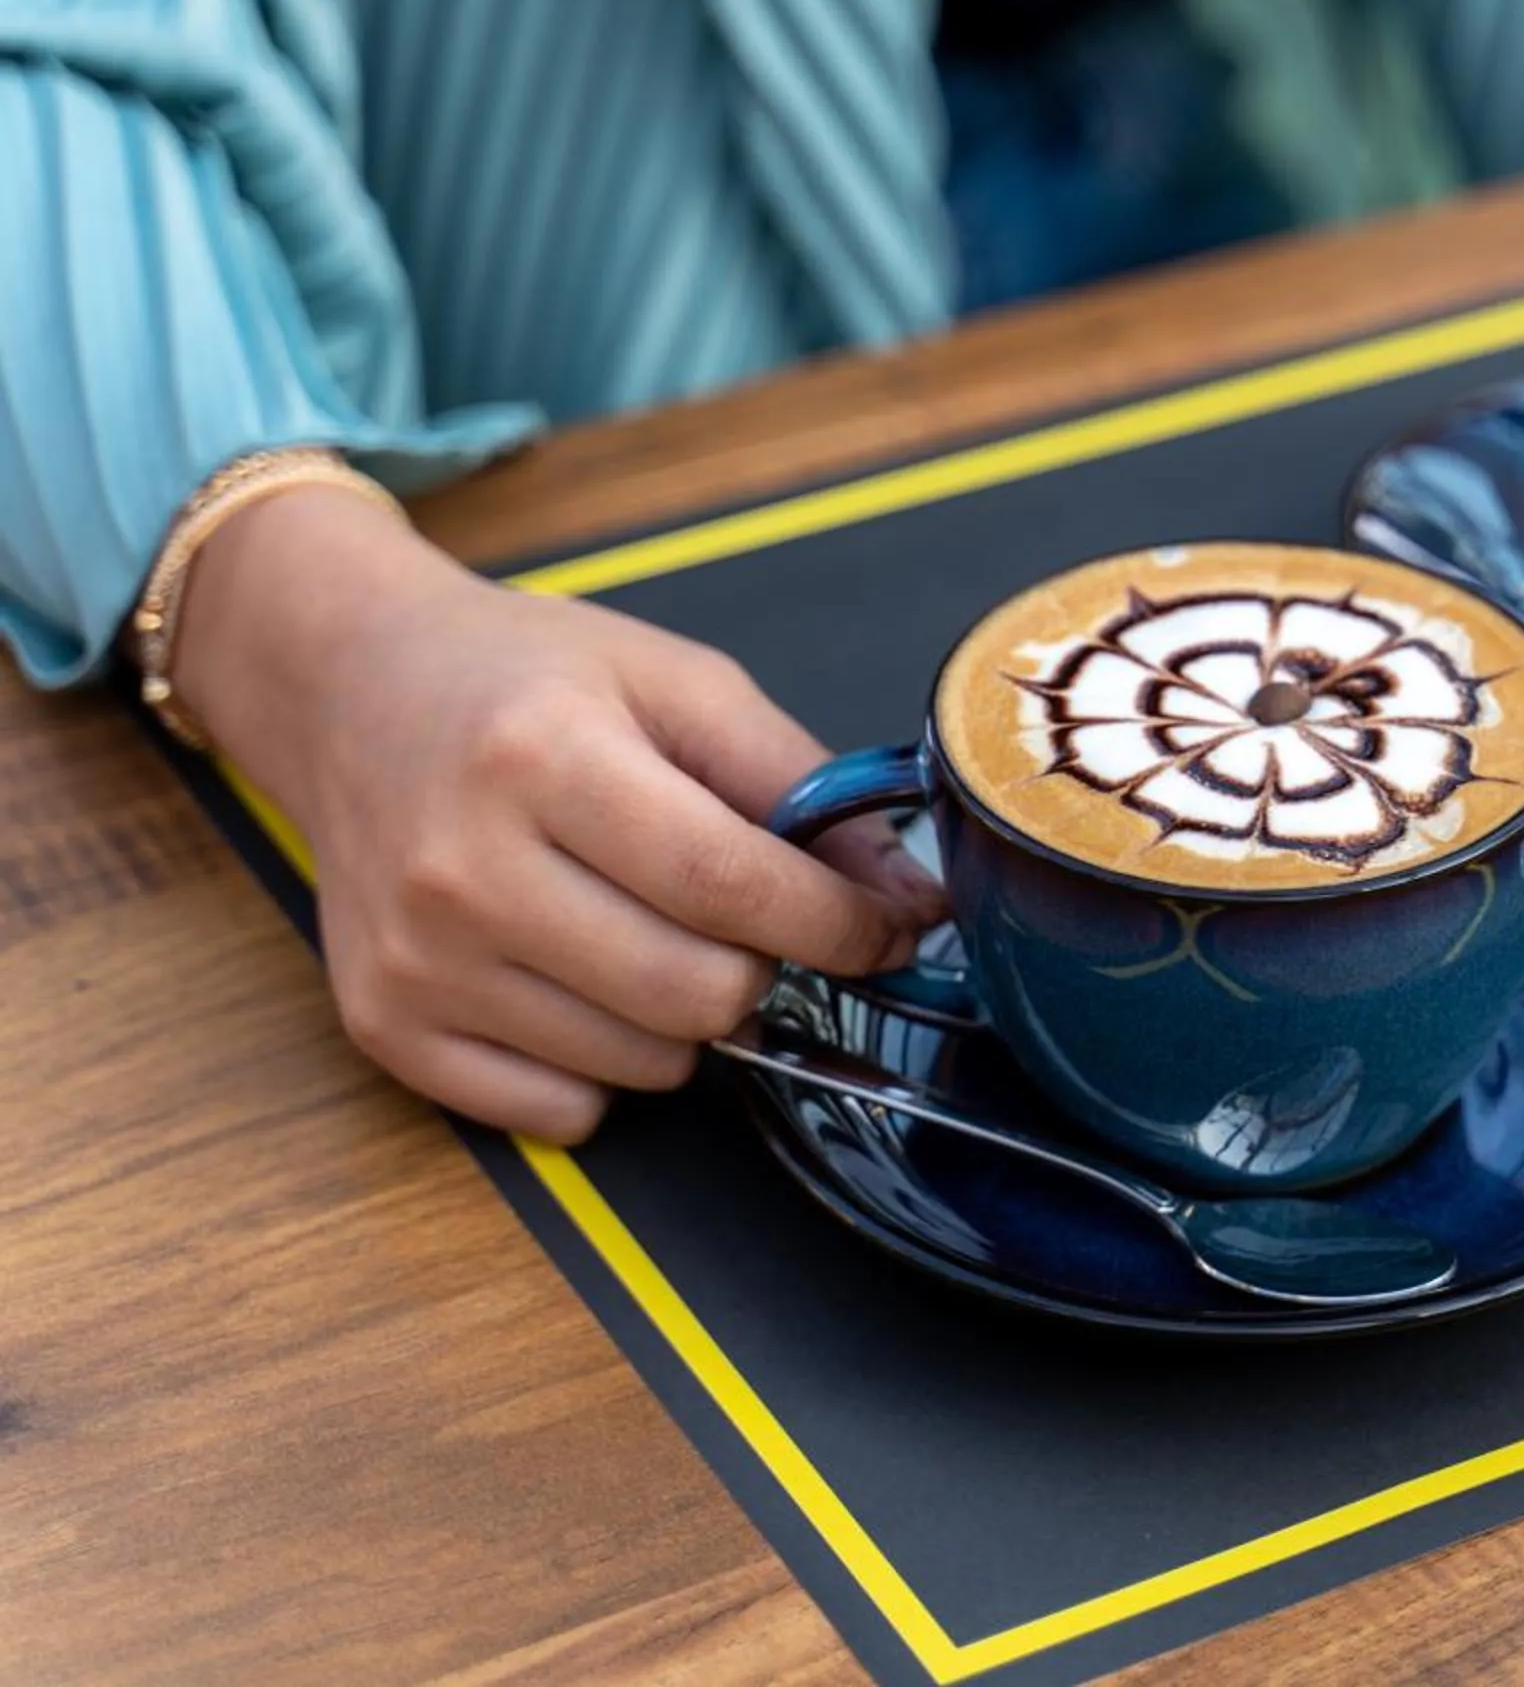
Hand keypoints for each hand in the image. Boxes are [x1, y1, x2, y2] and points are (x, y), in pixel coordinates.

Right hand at [176, 488, 941, 1142]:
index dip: (838, 922)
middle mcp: (463, 868)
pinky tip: (581, 980)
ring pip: (642, 1064)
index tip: (888, 927)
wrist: (349, 691)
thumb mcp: (676, 682)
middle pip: (695, 992)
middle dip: (761, 966)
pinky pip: (559, 1111)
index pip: (727, 884)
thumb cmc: (526, 682)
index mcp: (542, 759)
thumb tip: (903, 894)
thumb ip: (797, 782)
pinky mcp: (385, 1024)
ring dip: (686, 1016)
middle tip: (747, 918)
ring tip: (647, 928)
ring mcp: (416, 958)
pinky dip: (603, 1067)